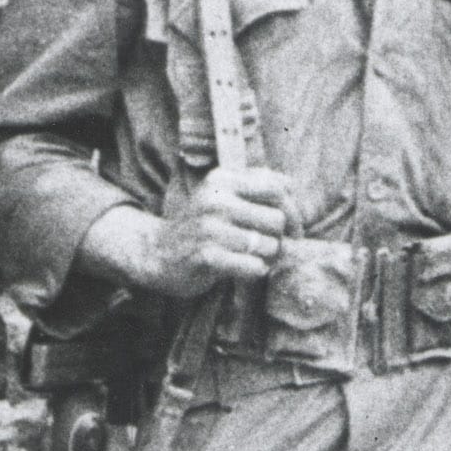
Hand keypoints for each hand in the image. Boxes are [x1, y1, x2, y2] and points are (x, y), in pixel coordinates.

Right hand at [81, 166, 297, 300]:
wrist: (157, 253)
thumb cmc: (200, 225)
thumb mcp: (220, 194)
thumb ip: (254, 184)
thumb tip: (290, 185)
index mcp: (223, 180)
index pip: (278, 189)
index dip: (293, 211)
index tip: (290, 228)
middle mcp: (216, 199)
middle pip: (277, 220)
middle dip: (279, 238)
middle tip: (269, 247)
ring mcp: (210, 228)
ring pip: (269, 245)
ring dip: (267, 257)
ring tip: (253, 258)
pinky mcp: (208, 256)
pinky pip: (254, 266)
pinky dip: (255, 271)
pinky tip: (243, 269)